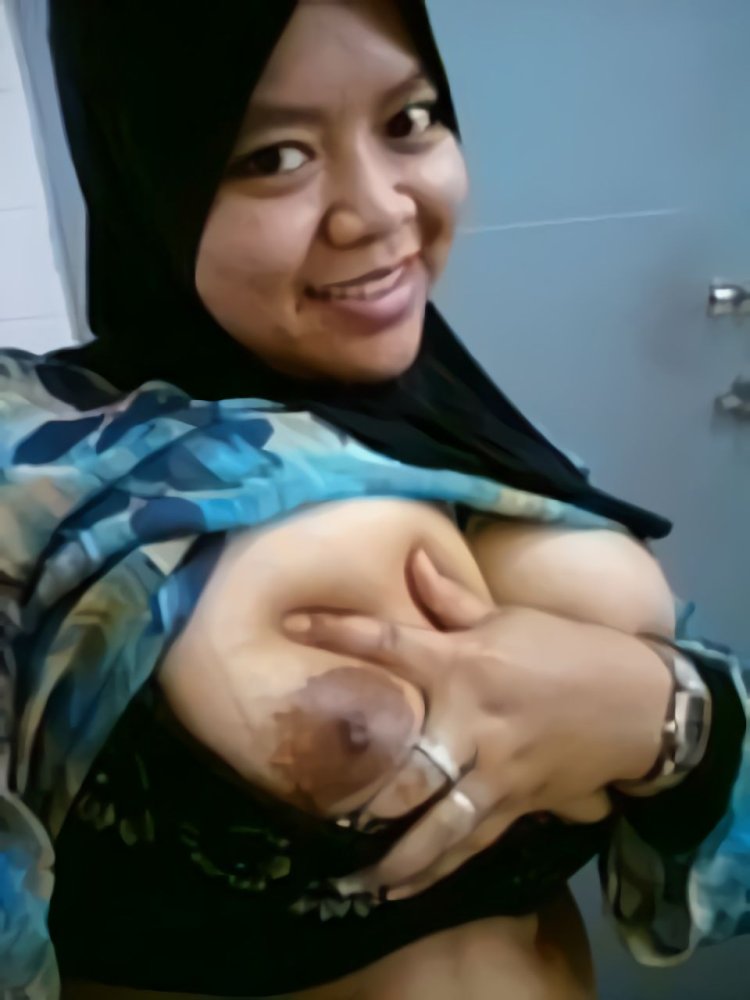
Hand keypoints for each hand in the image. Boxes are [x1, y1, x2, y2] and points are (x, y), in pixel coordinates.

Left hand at [284, 549, 671, 897]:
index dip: (337, 631)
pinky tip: (400, 891)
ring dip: (392, 857)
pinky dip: (435, 871)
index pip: (389, 643)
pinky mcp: (516, 805)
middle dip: (359, 794)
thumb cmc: (567, 649)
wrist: (638, 703)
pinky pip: (469, 844)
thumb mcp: (509, 617)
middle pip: (405, 766)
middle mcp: (472, 723)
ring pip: (436, 825)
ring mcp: (495, 772)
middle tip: (309, 809)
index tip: (291, 624)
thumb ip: (452, 598)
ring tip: (348, 880)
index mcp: (464, 663)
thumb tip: (411, 557)